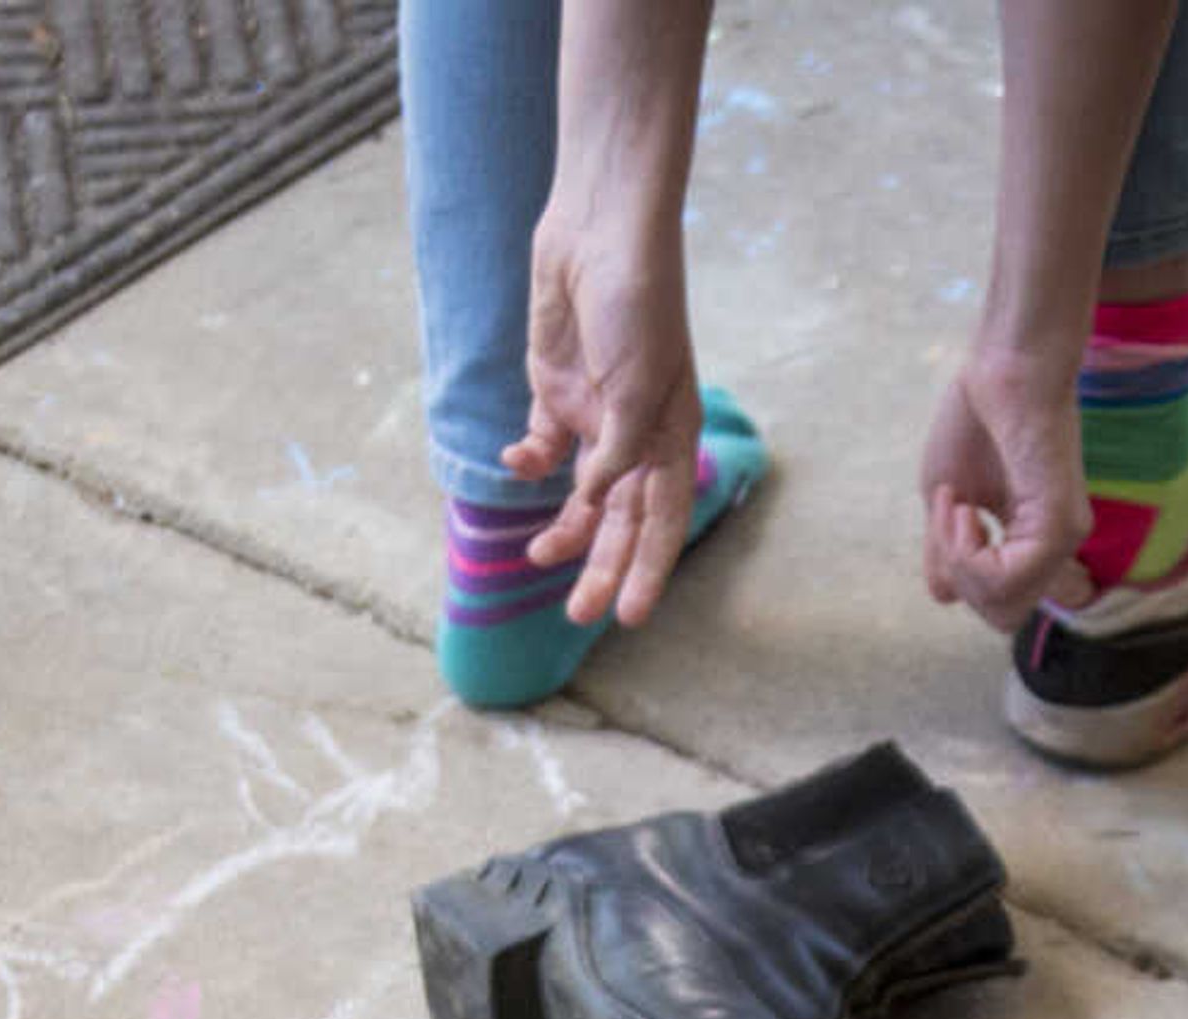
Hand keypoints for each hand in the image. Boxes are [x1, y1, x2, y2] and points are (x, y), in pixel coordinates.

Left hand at [511, 197, 701, 629]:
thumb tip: (591, 499)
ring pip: (580, 493)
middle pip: (620, 518)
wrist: (599, 232)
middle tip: (580, 615)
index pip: (662, 518)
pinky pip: (543, 445)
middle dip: (602, 567)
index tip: (633, 618)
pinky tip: (516, 464)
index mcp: (671, 435)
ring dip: (563, 529)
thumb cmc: (636, 301)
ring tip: (537, 558)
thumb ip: (616, 448)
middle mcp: (635, 433)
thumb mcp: (634, 382)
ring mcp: (593, 413)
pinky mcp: (555, 391)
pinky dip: (530, 461)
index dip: (648, 569)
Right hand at [918, 339, 1094, 630]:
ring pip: (1003, 608)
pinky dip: (967, 552)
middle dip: (959, 577)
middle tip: (953, 513)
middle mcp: (1057, 548)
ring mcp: (1064, 540)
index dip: (964, 579)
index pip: (1003, 605)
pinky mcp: (1060, 528)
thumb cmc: (978, 420)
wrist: (1003, 368)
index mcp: (1035, 543)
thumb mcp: (948, 500)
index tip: (954, 515)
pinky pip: (1005, 582)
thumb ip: (948, 551)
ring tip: (957, 504)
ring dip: (958, 560)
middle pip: (1001, 616)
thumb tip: (943, 596)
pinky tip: (965, 506)